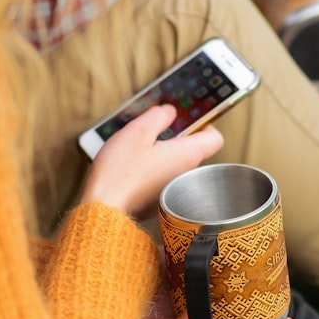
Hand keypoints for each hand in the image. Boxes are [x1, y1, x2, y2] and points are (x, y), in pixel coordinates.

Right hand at [80, 105, 222, 218]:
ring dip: (162, 154)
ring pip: (175, 164)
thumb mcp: (138, 131)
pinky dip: (153, 171)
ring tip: (139, 150)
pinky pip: (163, 178)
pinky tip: (133, 168)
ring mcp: (172, 189)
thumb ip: (158, 116)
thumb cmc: (120, 172)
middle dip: (176, 137)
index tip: (188, 119)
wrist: (103, 208)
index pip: (215, 138)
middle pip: (193, 150)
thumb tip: (170, 111)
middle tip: (154, 131)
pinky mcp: (158, 200)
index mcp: (186, 155)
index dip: (205, 124)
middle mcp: (185, 174)